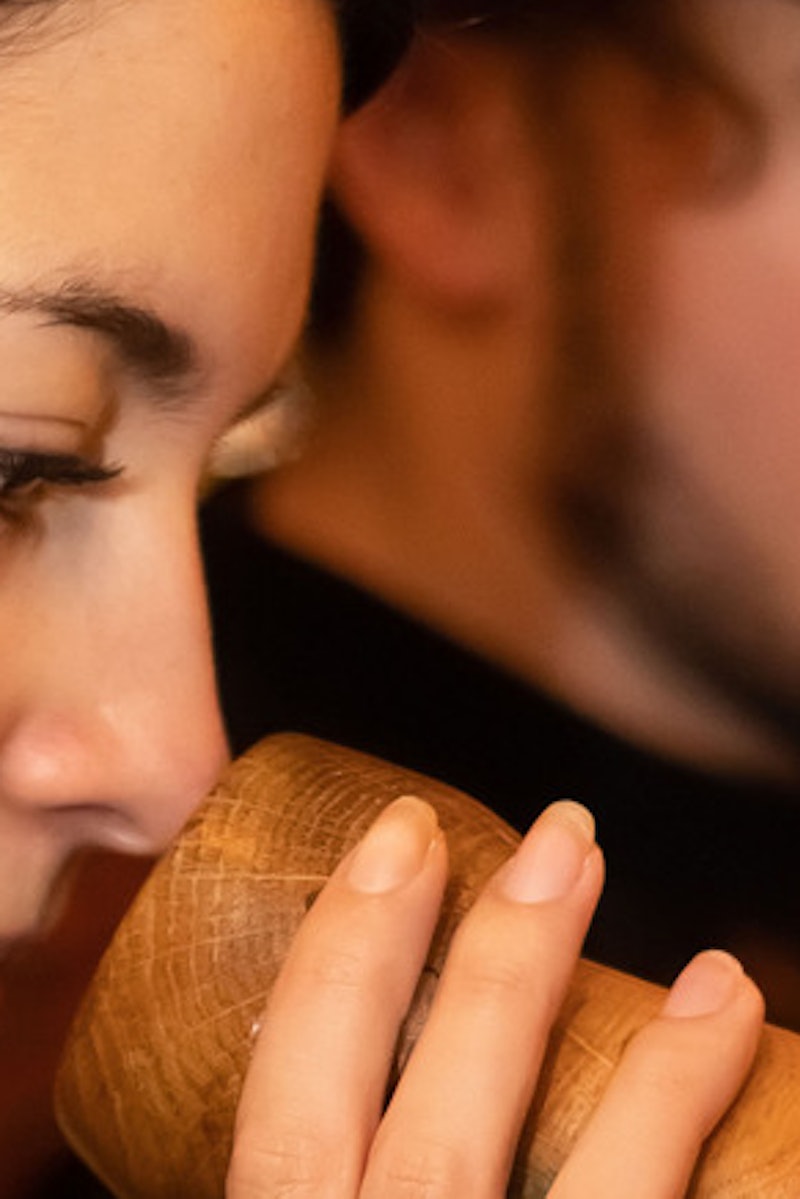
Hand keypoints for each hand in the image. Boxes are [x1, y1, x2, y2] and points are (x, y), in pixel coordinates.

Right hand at [227, 797, 763, 1197]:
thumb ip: (326, 1170)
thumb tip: (363, 1078)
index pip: (286, 1104)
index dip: (341, 956)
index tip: (398, 839)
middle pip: (432, 1127)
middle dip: (492, 963)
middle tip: (557, 835)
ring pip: (554, 1182)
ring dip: (614, 1041)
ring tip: (671, 934)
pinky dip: (688, 1107)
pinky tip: (724, 1018)